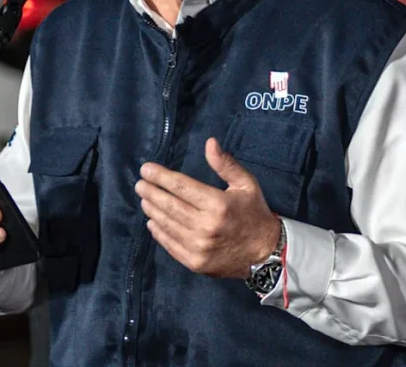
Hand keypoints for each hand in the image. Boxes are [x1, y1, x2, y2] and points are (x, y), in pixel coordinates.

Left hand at [135, 137, 279, 278]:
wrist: (265, 252)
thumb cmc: (254, 212)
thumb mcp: (246, 183)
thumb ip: (226, 164)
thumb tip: (209, 142)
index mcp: (218, 204)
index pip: (181, 186)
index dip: (161, 176)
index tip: (146, 169)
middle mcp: (206, 226)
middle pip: (170, 205)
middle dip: (151, 192)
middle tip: (140, 184)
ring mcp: (199, 247)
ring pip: (167, 225)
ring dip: (152, 210)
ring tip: (144, 199)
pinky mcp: (195, 262)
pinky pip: (170, 245)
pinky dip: (158, 232)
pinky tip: (152, 222)